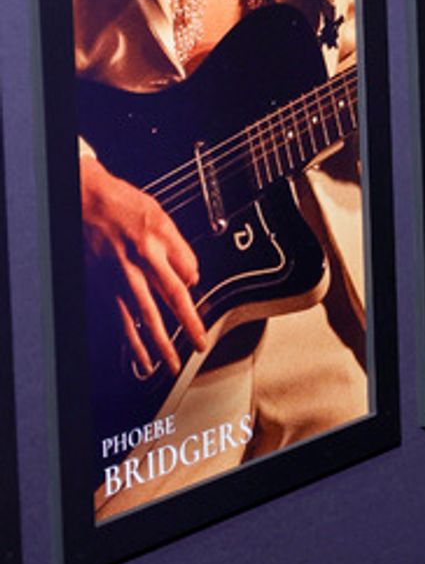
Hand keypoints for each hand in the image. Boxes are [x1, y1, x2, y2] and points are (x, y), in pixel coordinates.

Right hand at [80, 155, 207, 375]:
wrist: (86, 198)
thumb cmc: (122, 204)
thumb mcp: (161, 216)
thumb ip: (179, 248)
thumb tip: (193, 275)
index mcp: (153, 247)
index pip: (179, 287)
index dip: (190, 313)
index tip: (200, 331)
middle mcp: (135, 265)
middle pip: (160, 308)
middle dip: (177, 335)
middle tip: (189, 355)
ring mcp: (115, 277)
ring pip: (135, 318)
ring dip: (149, 345)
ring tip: (160, 365)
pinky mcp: (100, 283)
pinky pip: (116, 315)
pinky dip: (126, 334)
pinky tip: (133, 348)